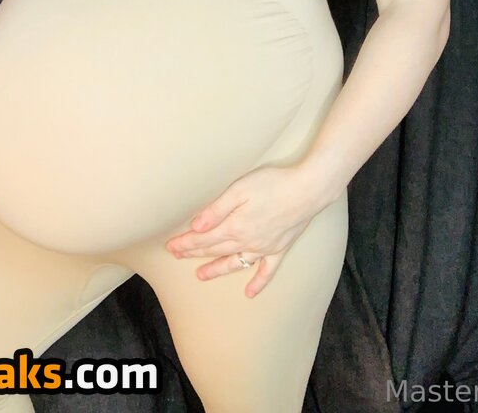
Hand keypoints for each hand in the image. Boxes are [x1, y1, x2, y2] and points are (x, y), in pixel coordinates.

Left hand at [164, 163, 329, 297]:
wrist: (306, 190)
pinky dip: (258, 283)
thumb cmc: (272, 184)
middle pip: (215, 249)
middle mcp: (247, 242)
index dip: (186, 243)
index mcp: (234, 227)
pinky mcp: (280, 249)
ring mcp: (263, 248)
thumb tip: (195, 227)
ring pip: (234, 263)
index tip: (170, 246)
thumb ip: (216, 210)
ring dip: (216, 269)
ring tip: (201, 276)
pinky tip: (250, 293)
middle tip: (176, 255)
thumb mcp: (239, 190)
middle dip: (193, 253)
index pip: (203, 238)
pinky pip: (266, 271)